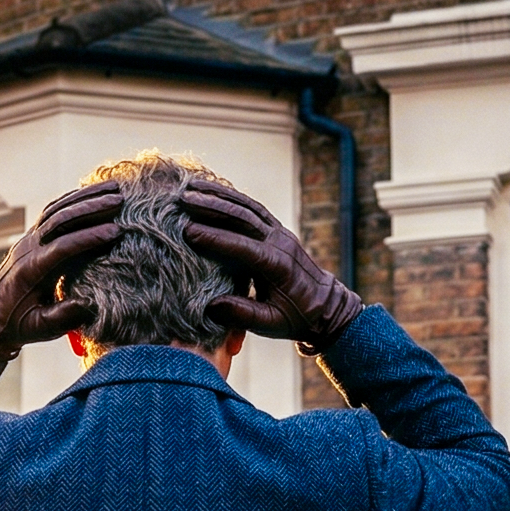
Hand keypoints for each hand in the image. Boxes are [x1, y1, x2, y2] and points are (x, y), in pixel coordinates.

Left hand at [0, 180, 126, 357]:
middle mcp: (29, 248)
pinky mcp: (33, 234)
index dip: (89, 237)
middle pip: (60, 220)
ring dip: (85, 197)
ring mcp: (29, 238)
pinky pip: (54, 210)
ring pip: (57, 209)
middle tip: (120, 201)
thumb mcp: (41, 328)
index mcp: (31, 271)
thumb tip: (89, 302)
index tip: (116, 231)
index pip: (62, 247)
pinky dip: (75, 198)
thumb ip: (64, 317)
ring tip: (114, 188)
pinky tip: (95, 191)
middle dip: (91, 208)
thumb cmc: (20, 324)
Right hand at [177, 181, 362, 352]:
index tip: (188, 232)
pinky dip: (231, 197)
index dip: (215, 238)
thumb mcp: (270, 324)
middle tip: (183, 200)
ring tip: (191, 186)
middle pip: (244, 218)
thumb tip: (211, 306)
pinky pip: (253, 208)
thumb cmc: (295, 318)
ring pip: (248, 207)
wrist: (326, 306)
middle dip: (212, 206)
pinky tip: (211, 190)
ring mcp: (280, 233)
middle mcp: (280, 243)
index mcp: (277, 266)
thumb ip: (243, 315)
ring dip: (219, 195)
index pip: (243, 247)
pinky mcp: (278, 230)